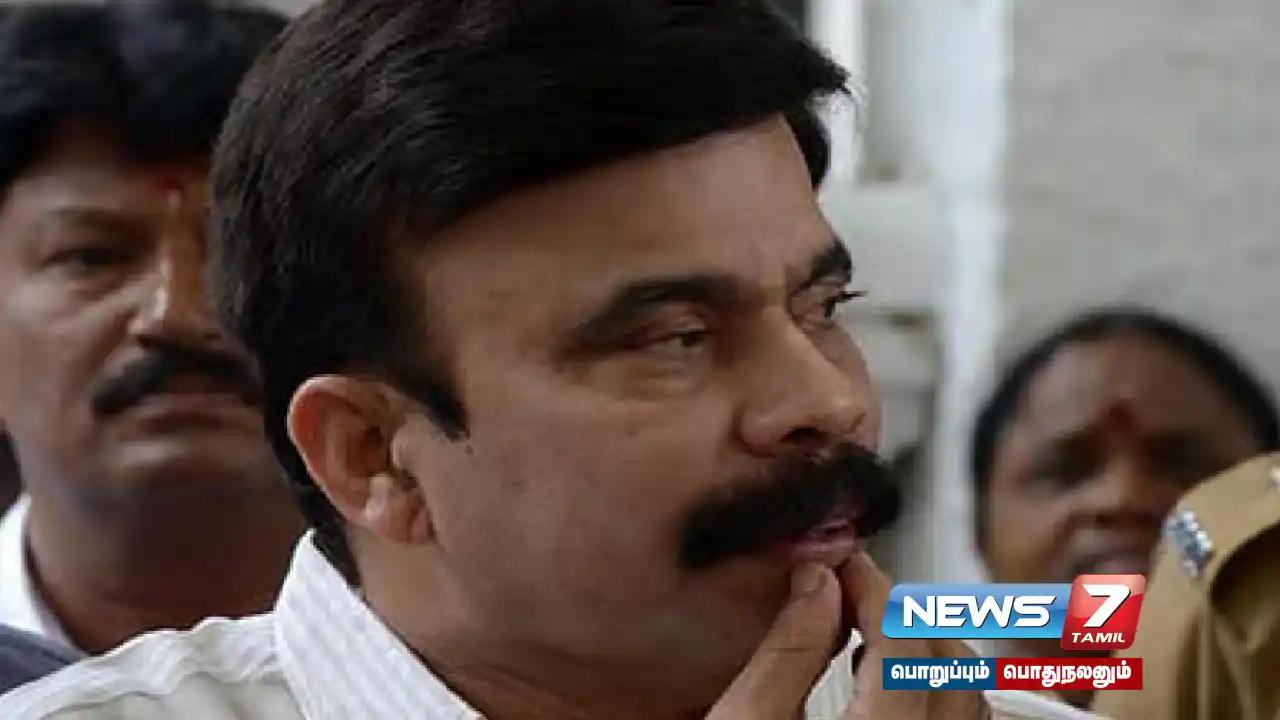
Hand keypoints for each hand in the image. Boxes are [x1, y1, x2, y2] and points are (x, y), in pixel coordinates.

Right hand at [707, 554, 989, 719]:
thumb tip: (818, 582)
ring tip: (876, 641)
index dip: (873, 589)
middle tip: (857, 596)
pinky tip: (893, 694)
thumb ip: (785, 653)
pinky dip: (940, 697)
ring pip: (970, 703)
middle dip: (908, 617)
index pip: (901, 642)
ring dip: (932, 657)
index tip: (843, 567)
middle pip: (952, 668)